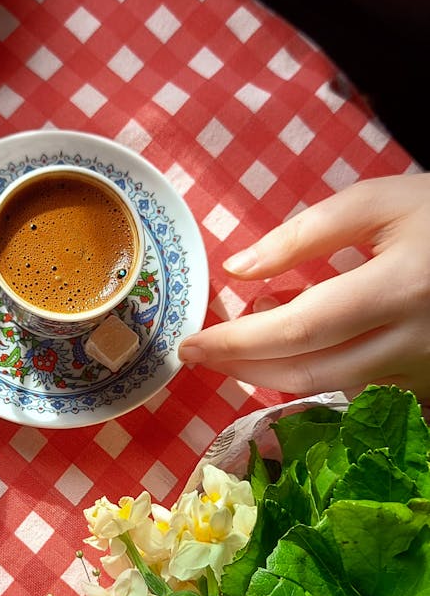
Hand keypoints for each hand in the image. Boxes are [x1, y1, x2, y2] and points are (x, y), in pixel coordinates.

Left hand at [178, 173, 429, 398]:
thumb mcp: (380, 203)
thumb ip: (306, 234)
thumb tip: (239, 268)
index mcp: (398, 288)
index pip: (300, 328)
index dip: (238, 341)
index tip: (190, 343)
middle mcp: (412, 342)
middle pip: (308, 373)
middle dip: (244, 366)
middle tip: (199, 353)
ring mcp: (423, 372)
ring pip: (331, 391)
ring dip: (274, 375)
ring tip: (240, 345)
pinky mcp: (428, 386)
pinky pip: (359, 393)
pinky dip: (315, 377)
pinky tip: (294, 352)